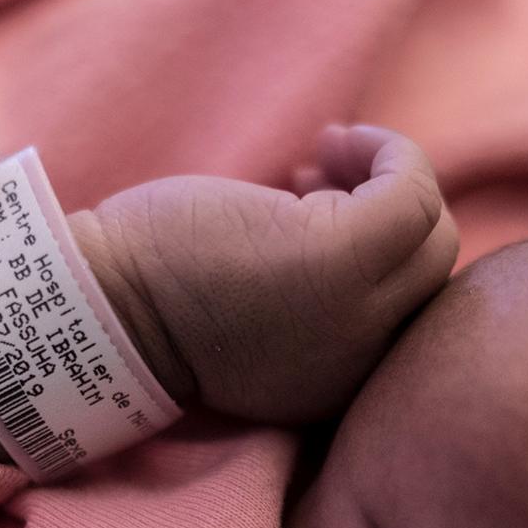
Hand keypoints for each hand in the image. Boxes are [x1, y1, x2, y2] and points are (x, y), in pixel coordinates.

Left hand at [75, 124, 456, 424]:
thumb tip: (354, 213)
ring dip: (385, 177)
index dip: (376, 252)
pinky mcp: (341, 259)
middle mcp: (359, 365)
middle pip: (430, 272)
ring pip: (431, 234)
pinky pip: (413, 194)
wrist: (96, 303)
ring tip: (319, 158)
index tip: (315, 208)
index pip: (406, 311)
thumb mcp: (253, 312)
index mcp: (336, 387)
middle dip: (384, 210)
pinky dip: (389, 154)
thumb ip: (313, 294)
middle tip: (316, 175)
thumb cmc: (154, 294)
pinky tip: (336, 140)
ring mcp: (357, 314)